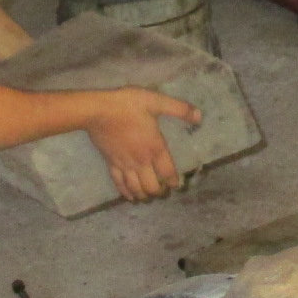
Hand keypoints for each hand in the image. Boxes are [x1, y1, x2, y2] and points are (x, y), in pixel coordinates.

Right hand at [83, 88, 201, 201]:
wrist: (98, 110)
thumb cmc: (128, 104)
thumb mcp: (156, 101)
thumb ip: (179, 109)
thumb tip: (199, 116)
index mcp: (155, 147)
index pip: (168, 173)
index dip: (174, 182)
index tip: (177, 186)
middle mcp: (141, 161)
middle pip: (152, 186)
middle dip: (159, 192)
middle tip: (163, 192)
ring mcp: (124, 164)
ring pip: (136, 189)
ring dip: (144, 195)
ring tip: (148, 196)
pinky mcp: (111, 164)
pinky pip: (119, 184)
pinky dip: (126, 193)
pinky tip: (130, 196)